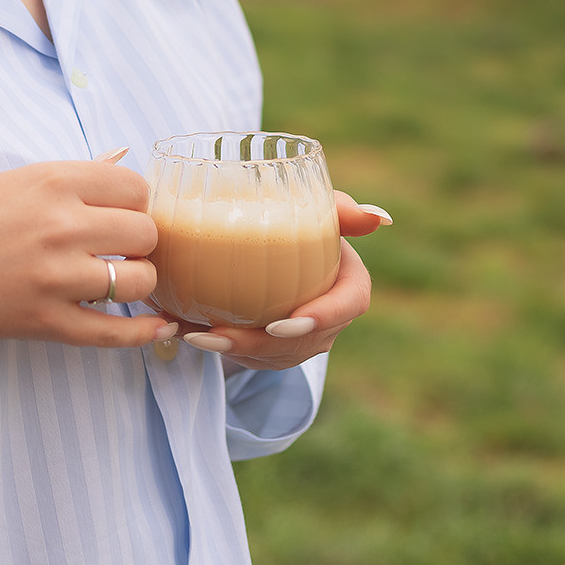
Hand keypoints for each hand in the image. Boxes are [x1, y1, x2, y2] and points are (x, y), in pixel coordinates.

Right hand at [0, 160, 168, 356]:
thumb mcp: (14, 181)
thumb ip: (74, 173)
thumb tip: (122, 158)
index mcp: (53, 182)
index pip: (135, 187)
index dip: (137, 201)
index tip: (124, 213)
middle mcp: (60, 225)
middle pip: (145, 232)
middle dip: (142, 241)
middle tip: (123, 248)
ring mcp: (56, 277)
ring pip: (139, 281)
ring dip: (138, 282)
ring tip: (122, 280)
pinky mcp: (47, 322)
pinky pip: (114, 332)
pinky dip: (144, 332)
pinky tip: (159, 328)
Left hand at [158, 192, 389, 371]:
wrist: (272, 247)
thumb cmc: (301, 223)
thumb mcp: (319, 211)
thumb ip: (340, 209)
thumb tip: (379, 217)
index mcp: (348, 284)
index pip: (350, 304)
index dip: (325, 316)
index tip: (288, 318)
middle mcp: (328, 319)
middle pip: (304, 340)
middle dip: (264, 344)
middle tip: (223, 333)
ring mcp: (301, 339)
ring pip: (273, 355)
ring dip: (234, 350)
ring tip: (195, 335)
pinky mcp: (271, 348)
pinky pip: (249, 355)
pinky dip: (218, 346)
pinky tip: (185, 331)